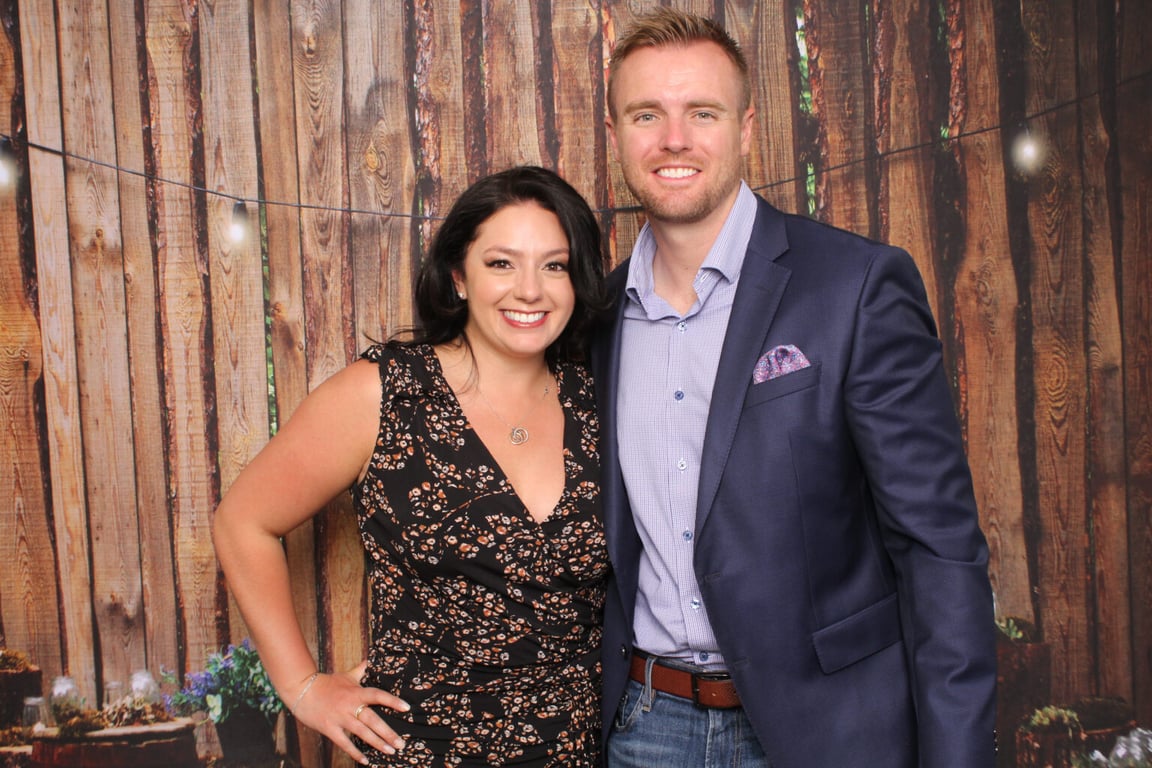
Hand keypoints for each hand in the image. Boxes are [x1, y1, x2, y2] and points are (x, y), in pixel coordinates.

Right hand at [290, 661, 409, 764]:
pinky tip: (366, 760)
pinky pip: (345, 743)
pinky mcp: (330, 729)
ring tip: (391, 751)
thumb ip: (361, 669)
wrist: (302, 690)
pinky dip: (355, 753)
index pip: (378, 695)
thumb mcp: (346, 675)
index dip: (393, 701)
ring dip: (377, 743)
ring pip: (362, 733)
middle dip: (388, 733)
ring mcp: (340, 718)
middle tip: (401, 743)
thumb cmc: (327, 683)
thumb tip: (372, 659)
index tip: (406, 708)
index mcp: (356, 692)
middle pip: (373, 720)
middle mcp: (350, 706)